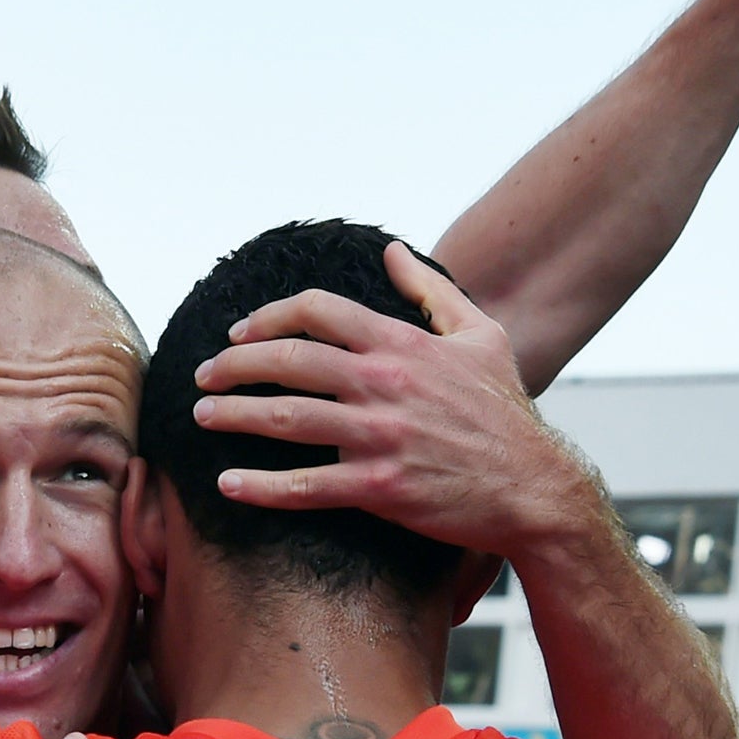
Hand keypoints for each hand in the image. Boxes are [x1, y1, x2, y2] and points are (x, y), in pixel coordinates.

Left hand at [190, 241, 593, 556]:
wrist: (536, 488)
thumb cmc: (506, 413)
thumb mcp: (482, 336)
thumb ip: (430, 291)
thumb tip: (392, 251)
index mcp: (402, 345)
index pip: (317, 312)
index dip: (268, 318)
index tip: (239, 334)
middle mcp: (385, 384)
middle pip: (289, 360)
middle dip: (234, 365)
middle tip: (204, 376)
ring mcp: (380, 436)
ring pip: (287, 418)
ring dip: (234, 415)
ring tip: (201, 416)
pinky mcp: (378, 488)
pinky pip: (305, 486)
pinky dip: (260, 487)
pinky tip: (227, 484)